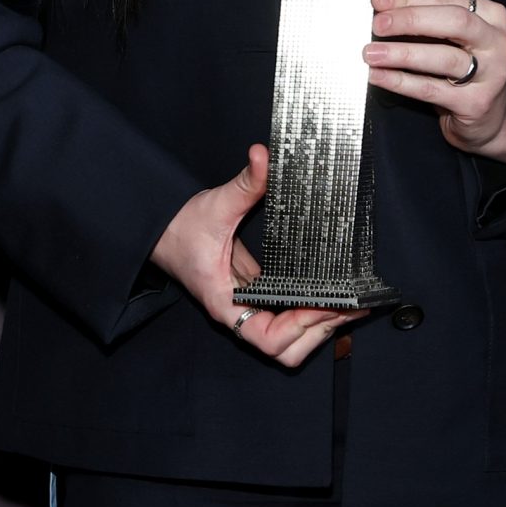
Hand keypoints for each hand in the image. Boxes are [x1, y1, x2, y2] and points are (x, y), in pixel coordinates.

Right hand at [148, 144, 362, 366]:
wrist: (158, 228)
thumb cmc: (178, 226)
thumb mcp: (215, 204)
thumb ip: (244, 183)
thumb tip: (264, 157)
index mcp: (225, 302)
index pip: (268, 339)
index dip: (301, 327)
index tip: (325, 303)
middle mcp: (238, 311)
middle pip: (284, 349)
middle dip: (317, 332)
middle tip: (347, 306)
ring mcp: (246, 306)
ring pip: (286, 340)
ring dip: (315, 328)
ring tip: (344, 305)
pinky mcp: (252, 294)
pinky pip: (284, 316)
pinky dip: (307, 311)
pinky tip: (328, 293)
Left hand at [364, 0, 505, 165]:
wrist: (490, 120)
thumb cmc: (465, 69)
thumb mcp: (452, 38)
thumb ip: (423, 20)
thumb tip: (381, 5)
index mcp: (490, 15)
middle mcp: (496, 42)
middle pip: (454, 22)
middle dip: (411, 19)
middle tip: (378, 24)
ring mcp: (490, 74)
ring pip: (443, 57)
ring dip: (402, 53)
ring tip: (372, 53)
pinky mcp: (475, 103)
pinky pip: (431, 89)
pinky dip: (400, 81)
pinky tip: (378, 75)